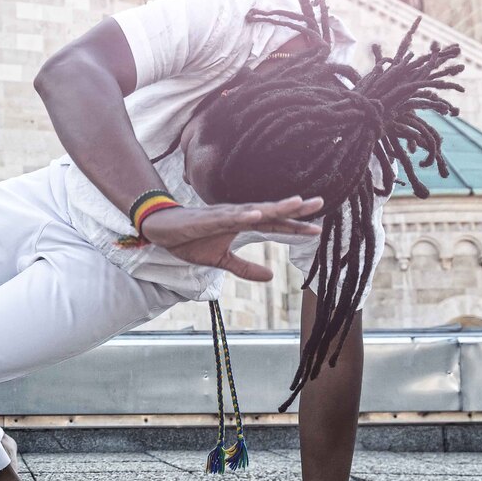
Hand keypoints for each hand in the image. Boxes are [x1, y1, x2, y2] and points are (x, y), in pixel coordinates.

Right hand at [140, 196, 323, 281]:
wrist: (162, 230)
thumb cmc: (191, 239)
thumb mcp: (221, 260)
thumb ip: (245, 268)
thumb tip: (271, 278)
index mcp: (242, 224)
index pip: (274, 225)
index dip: (294, 227)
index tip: (317, 229)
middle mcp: (237, 216)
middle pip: (270, 212)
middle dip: (293, 208)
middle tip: (319, 203)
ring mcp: (223, 215)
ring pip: (253, 209)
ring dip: (274, 206)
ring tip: (295, 202)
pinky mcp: (207, 218)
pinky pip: (227, 217)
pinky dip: (242, 214)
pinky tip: (256, 213)